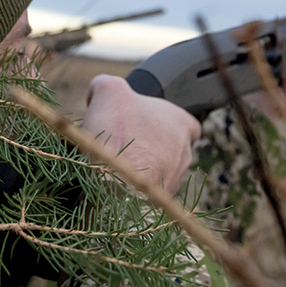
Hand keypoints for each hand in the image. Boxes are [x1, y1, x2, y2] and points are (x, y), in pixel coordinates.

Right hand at [83, 75, 200, 193]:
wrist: (110, 178)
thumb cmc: (116, 131)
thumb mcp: (108, 90)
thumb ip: (106, 84)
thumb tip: (98, 90)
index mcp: (180, 123)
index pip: (188, 124)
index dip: (169, 123)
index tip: (148, 124)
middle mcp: (184, 152)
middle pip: (172, 149)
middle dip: (152, 148)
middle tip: (125, 145)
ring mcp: (174, 179)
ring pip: (162, 172)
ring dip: (144, 169)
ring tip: (118, 165)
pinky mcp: (160, 202)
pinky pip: (150, 193)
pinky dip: (136, 188)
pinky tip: (117, 182)